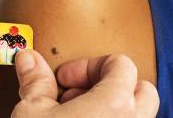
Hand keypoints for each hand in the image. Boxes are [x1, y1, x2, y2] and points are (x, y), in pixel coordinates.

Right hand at [11, 50, 158, 117]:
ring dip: (114, 109)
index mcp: (116, 104)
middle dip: (113, 86)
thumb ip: (37, 81)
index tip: (66, 77)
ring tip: (81, 114)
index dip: (88, 66)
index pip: (121, 64)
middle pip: (142, 90)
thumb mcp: (33, 112)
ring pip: (140, 115)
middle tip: (80, 94)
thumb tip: (29, 61)